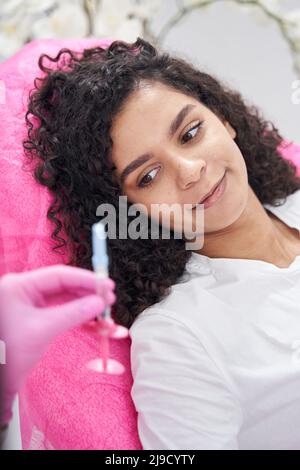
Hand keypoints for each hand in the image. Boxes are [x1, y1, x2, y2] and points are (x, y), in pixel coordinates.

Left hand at [0, 264, 115, 425]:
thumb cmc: (8, 353)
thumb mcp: (43, 330)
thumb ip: (73, 314)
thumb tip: (99, 303)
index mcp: (20, 286)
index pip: (59, 275)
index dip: (85, 279)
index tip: (106, 286)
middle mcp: (25, 290)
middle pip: (63, 285)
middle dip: (87, 293)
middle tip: (109, 300)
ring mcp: (29, 304)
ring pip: (64, 299)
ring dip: (85, 306)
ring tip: (106, 313)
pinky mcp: (35, 318)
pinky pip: (60, 312)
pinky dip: (77, 317)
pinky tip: (94, 323)